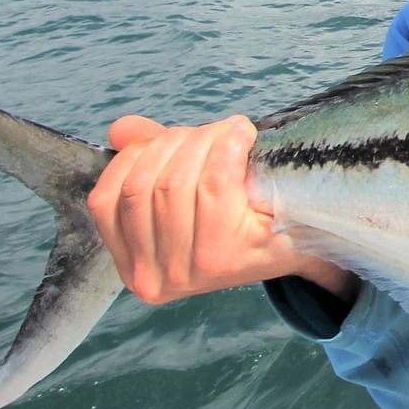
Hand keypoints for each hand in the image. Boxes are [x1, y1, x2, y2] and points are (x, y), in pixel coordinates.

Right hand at [87, 114, 355, 303]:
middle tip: (213, 130)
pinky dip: (225, 148)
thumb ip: (150, 157)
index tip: (168, 136)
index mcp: (131, 264)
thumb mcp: (188, 187)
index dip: (134, 155)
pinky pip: (212, 184)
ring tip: (231, 131)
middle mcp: (151, 279)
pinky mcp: (225, 257)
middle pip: (143, 186)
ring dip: (203, 141)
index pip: (108, 198)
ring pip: (174, 183)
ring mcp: (187, 273)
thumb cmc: (241, 212)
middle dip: (175, 143)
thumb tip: (121, 129)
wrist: (301, 241)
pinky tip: (242, 137)